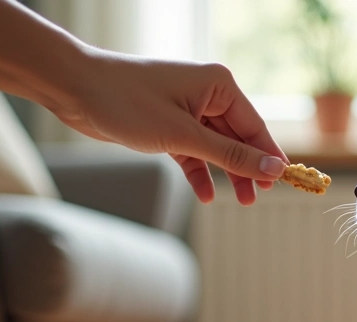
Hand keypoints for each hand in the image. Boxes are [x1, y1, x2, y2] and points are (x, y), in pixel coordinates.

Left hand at [52, 49, 287, 205]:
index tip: (283, 185)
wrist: (73, 87)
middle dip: (248, 169)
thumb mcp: (183, 135)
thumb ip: (230, 155)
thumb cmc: (126, 102)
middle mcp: (208, 93)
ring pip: (218, 147)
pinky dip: (200, 172)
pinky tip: (206, 194)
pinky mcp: (169, 123)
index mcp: (219, 85)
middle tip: (257, 199)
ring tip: (240, 201)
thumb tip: (273, 169)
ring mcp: (188, 108)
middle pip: (239, 138)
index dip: (269, 157)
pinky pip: (194, 151)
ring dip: (227, 173)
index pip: (256, 127)